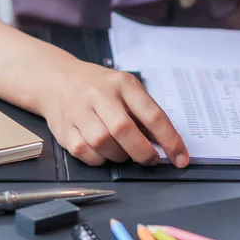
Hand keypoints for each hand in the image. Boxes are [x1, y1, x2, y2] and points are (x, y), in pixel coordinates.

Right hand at [39, 59, 189, 167]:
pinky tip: (104, 152)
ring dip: (119, 156)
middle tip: (150, 160)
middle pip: (124, 130)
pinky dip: (99, 159)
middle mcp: (100, 95)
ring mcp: (79, 112)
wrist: (58, 80)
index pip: (152, 114)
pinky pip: (84, 152)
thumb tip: (165, 144)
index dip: (170, 140)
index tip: (181, 158)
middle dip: (142, 152)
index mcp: (123, 84)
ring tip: (124, 153)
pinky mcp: (64, 129)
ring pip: (103, 143)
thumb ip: (144, 113)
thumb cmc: (101, 88)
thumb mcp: (127, 89)